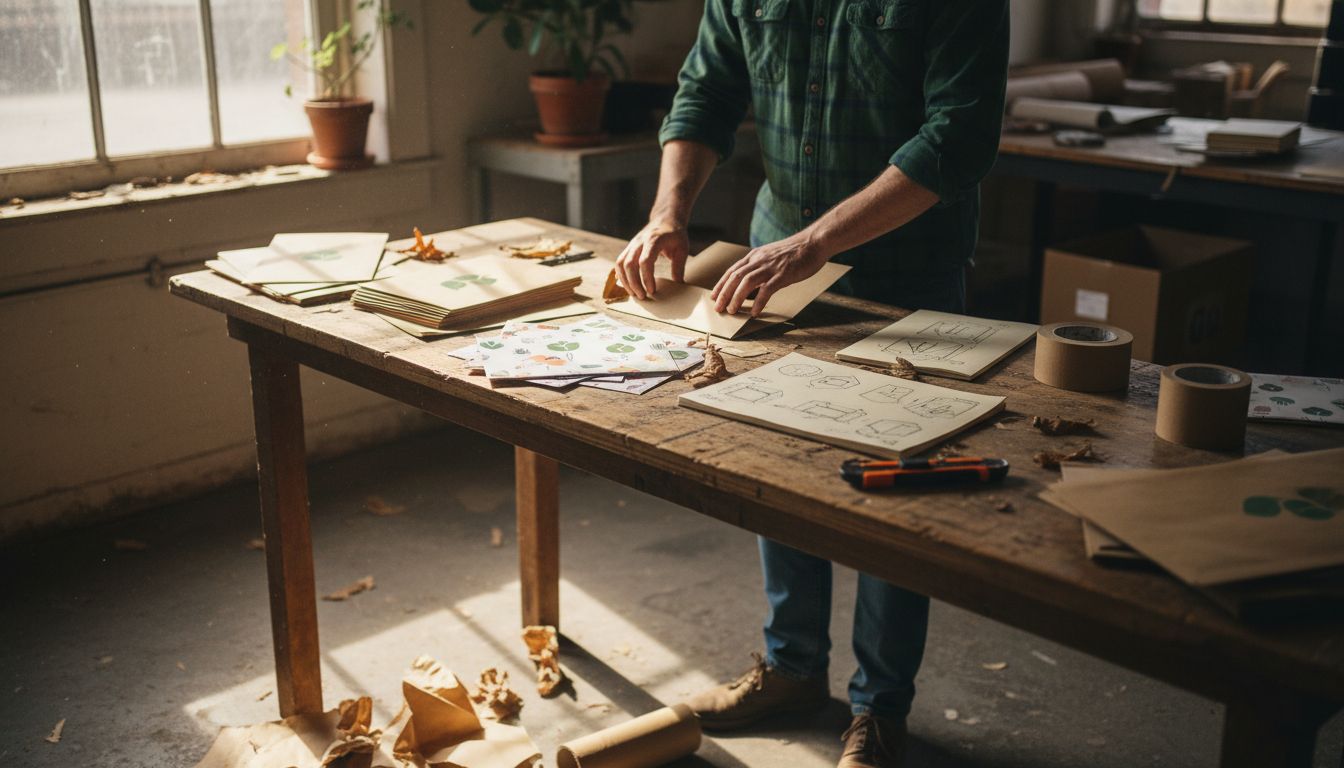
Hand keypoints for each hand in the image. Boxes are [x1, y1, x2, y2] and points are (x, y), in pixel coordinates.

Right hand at [615, 220, 689, 299]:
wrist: (666, 218)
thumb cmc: (675, 234)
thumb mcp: (682, 249)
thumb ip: (679, 266)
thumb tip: (678, 285)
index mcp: (654, 240)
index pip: (645, 261)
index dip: (647, 278)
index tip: (652, 291)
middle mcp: (639, 241)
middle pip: (629, 264)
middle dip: (634, 283)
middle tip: (642, 296)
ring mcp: (632, 244)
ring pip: (620, 264)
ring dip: (625, 281)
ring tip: (634, 293)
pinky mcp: (629, 248)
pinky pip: (619, 262)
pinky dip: (621, 275)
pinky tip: (627, 285)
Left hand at [711, 235, 828, 316]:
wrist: (813, 242)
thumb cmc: (795, 251)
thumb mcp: (771, 255)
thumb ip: (760, 267)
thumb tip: (751, 285)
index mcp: (755, 256)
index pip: (732, 270)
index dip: (721, 284)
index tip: (714, 297)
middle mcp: (759, 260)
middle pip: (735, 277)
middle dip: (724, 294)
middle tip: (718, 308)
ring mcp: (771, 266)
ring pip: (747, 282)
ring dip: (737, 297)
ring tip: (732, 311)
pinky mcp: (783, 274)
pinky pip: (767, 289)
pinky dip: (759, 301)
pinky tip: (755, 312)